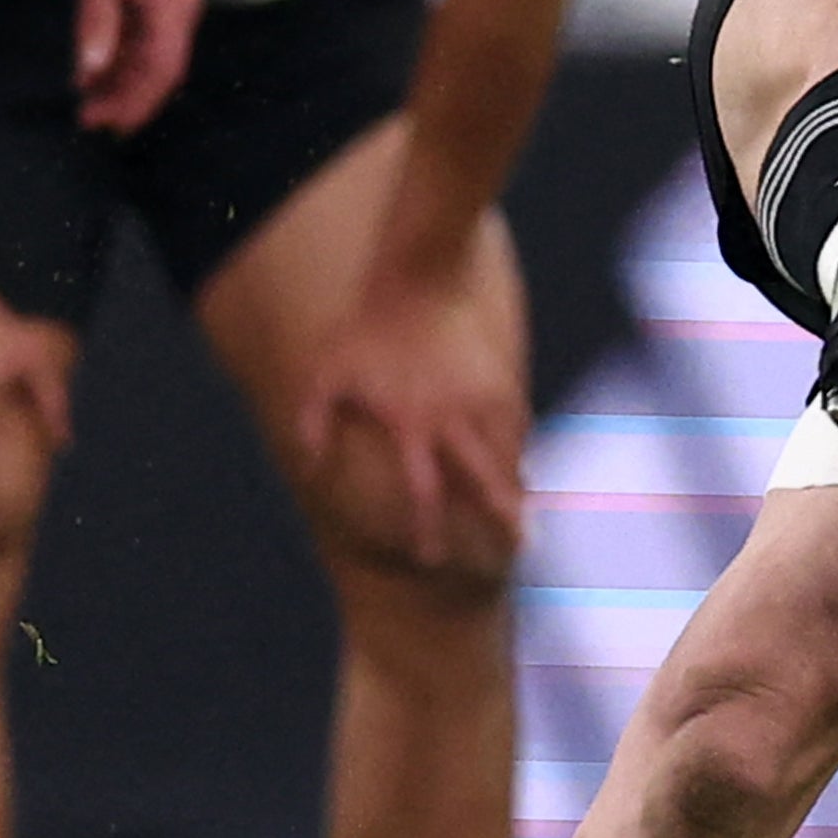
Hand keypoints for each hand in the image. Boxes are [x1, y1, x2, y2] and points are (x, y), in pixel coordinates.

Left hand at [58, 0, 199, 137]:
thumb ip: (97, 22)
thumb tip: (90, 71)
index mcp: (174, 3)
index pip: (164, 68)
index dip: (139, 102)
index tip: (109, 126)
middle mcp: (178, 9)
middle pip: (159, 70)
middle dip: (127, 99)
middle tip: (88, 121)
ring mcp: (167, 6)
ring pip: (148, 59)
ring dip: (120, 83)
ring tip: (86, 104)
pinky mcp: (151, 1)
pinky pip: (139, 42)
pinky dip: (117, 61)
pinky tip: (91, 75)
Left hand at [291, 265, 532, 583]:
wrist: (416, 277)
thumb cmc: (364, 329)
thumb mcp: (326, 375)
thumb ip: (313, 423)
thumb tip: (307, 468)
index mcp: (412, 425)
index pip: (424, 490)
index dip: (428, 527)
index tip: (433, 560)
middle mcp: (451, 417)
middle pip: (485, 477)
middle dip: (506, 515)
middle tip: (526, 548)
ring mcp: (480, 395)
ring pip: (508, 450)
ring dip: (518, 484)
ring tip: (530, 515)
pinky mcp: (497, 375)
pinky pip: (515, 419)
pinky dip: (519, 445)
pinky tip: (523, 463)